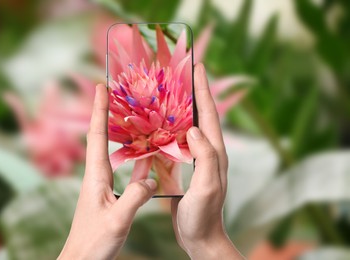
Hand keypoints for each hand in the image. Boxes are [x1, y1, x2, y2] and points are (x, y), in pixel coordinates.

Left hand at [58, 84, 156, 259]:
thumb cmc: (93, 243)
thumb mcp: (117, 220)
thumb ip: (135, 198)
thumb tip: (152, 179)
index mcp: (96, 176)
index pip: (96, 135)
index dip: (98, 110)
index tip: (101, 87)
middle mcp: (98, 176)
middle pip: (103, 137)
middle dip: (108, 113)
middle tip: (117, 93)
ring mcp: (105, 185)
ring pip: (117, 154)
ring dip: (125, 135)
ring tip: (138, 119)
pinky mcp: (112, 196)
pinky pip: (128, 172)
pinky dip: (137, 161)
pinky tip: (150, 159)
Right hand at [171, 63, 243, 258]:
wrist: (199, 237)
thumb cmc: (204, 215)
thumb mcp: (207, 186)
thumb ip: (204, 157)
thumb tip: (193, 127)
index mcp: (214, 152)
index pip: (209, 114)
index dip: (203, 89)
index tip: (197, 66)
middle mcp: (206, 151)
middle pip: (199, 115)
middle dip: (192, 92)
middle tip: (180, 73)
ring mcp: (194, 159)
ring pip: (186, 126)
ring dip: (178, 108)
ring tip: (165, 93)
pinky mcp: (183, 168)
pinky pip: (175, 143)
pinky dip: (167, 129)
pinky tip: (155, 126)